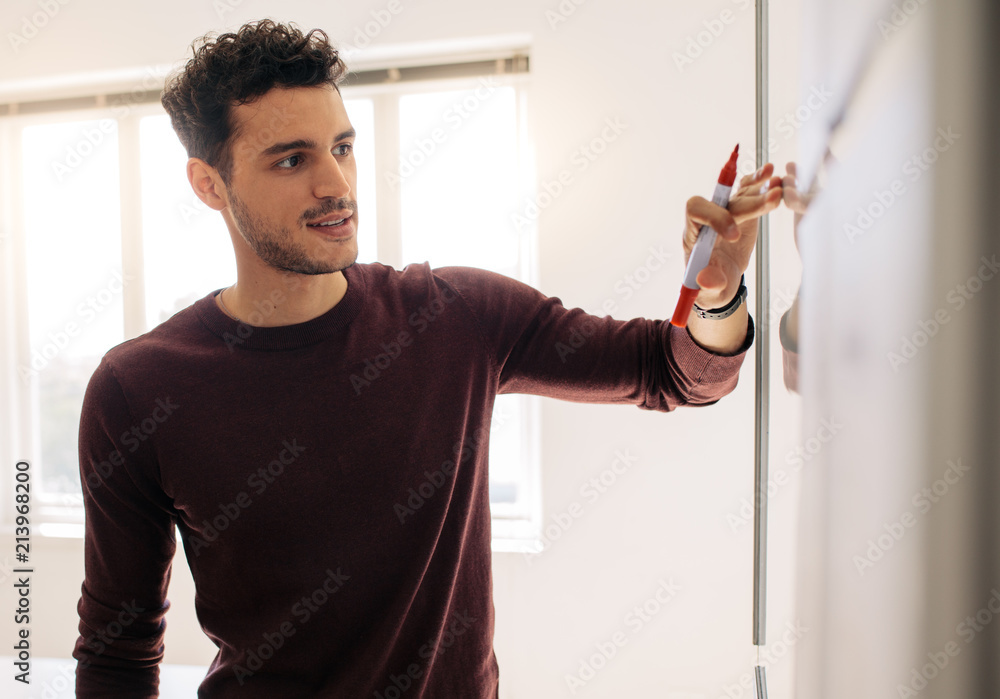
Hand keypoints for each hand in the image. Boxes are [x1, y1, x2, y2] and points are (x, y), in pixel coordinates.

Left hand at [682, 163, 783, 308]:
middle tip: (773, 201)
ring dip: (757, 187)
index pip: (696, 212)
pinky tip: (773, 174)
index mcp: (694, 235)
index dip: (715, 217)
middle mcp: (708, 220)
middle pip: (724, 201)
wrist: (721, 282)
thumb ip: (708, 285)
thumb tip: (705, 279)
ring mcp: (726, 213)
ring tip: (777, 183)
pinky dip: (759, 182)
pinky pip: (747, 191)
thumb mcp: (709, 293)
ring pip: (738, 193)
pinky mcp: (741, 211)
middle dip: (749, 202)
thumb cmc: (711, 288)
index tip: (734, 236)